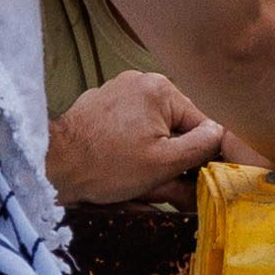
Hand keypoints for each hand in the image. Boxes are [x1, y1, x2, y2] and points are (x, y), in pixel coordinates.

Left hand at [44, 70, 232, 207]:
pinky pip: (131, 130)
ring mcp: (117, 93)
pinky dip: (134, 151)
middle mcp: (139, 83)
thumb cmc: (107, 165)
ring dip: (156, 159)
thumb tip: (219, 134)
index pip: (200, 122)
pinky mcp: (101, 108)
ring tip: (147, 186)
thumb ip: (200, 146)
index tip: (204, 179)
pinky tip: (128, 174)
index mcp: (159, 88)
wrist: (54, 165)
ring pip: (153, 131)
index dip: (205, 154)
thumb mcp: (164, 162)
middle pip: (175, 126)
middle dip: (176, 160)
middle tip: (176, 192)